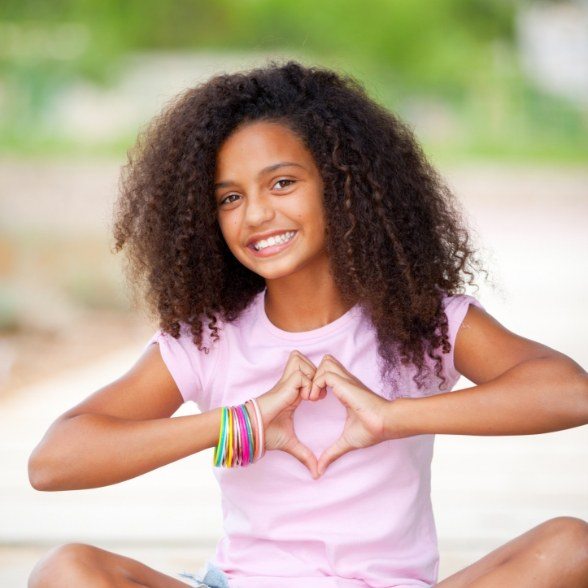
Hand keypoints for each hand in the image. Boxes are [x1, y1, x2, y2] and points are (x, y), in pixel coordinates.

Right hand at [255, 350, 326, 478]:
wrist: (252, 430)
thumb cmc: (266, 433)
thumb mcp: (290, 443)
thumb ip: (305, 455)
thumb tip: (316, 474)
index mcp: (293, 393)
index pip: (307, 373)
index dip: (317, 380)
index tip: (320, 398)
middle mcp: (290, 384)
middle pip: (305, 360)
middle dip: (316, 372)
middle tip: (319, 393)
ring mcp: (286, 383)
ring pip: (302, 361)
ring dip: (312, 376)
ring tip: (312, 395)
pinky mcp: (284, 385)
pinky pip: (301, 374)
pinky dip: (307, 384)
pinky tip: (306, 399)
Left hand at [307, 354, 389, 475]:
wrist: (385, 424)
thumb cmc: (371, 430)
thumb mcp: (346, 441)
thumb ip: (332, 453)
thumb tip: (319, 471)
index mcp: (345, 391)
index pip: (327, 373)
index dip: (316, 382)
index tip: (311, 400)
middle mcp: (345, 382)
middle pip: (325, 362)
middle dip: (313, 374)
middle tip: (310, 395)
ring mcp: (345, 380)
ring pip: (324, 362)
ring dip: (314, 377)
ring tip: (312, 397)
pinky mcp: (345, 383)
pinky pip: (324, 373)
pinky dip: (316, 383)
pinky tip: (316, 399)